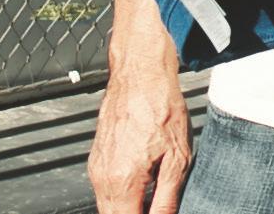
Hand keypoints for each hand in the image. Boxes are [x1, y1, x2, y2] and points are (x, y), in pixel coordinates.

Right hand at [87, 21, 191, 213]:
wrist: (140, 74)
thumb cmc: (161, 107)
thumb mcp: (177, 158)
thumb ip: (167, 198)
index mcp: (123, 181)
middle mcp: (102, 178)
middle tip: (155, 210)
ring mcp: (96, 168)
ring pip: (107, 206)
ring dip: (127, 209)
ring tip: (150, 203)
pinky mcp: (96, 159)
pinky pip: (105, 190)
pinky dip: (120, 197)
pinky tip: (141, 189)